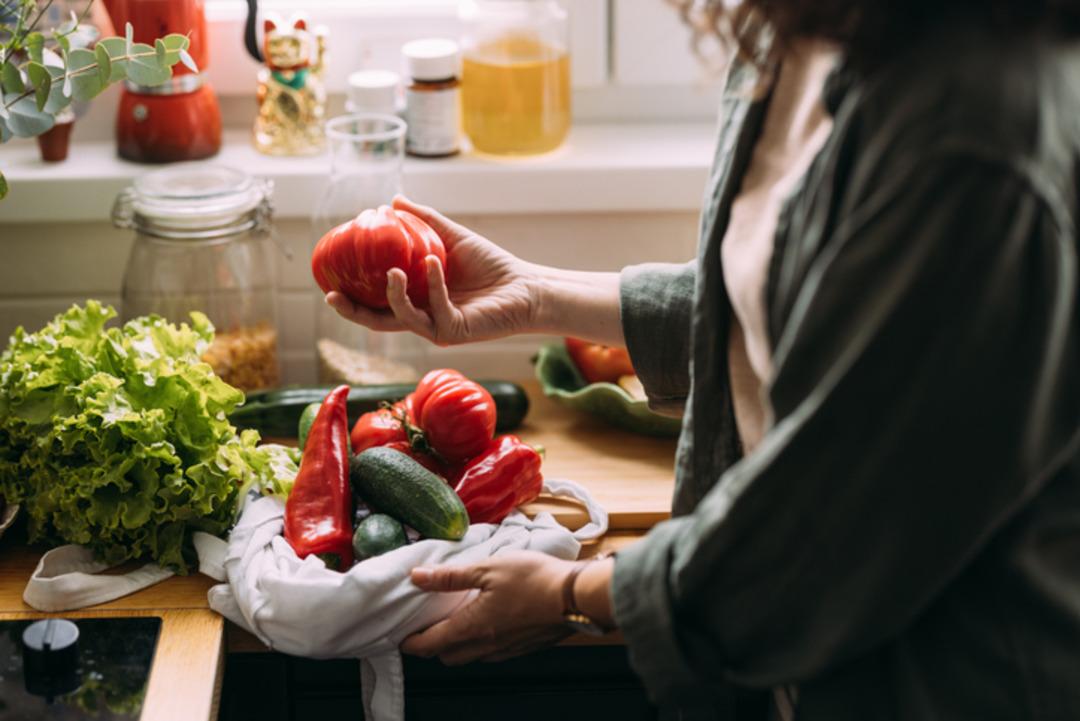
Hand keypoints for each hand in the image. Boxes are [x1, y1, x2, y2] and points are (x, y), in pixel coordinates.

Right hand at [326, 195, 541, 345]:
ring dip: (394, 295)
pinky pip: (437, 308)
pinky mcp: (456, 331)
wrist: (524, 285)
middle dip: (353, 312)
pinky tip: (434, 262)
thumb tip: (391, 200)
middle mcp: (422, 318)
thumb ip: (423, 220)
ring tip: (394, 270)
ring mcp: (437, 328)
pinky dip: (434, 284)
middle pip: (378, 321)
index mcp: (416, 301)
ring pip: (403, 318)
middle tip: (333, 294)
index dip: (350, 299)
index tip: (327, 282)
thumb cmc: (489, 265)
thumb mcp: (450, 237)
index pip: (375, 304)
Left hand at [401, 552, 575, 664]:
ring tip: (456, 622)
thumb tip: (417, 577)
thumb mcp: (488, 568)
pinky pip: (491, 654)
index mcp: (472, 627)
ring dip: (457, 646)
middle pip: (447, 656)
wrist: (577, 596)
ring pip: (470, 657)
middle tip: (427, 626)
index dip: (411, 643)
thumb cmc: (534, 579)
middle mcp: (486, 645)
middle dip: (432, 646)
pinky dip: (480, 644)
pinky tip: (487, 623)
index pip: (430, 645)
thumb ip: (450, 576)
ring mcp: (506, 650)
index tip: (401, 637)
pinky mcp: (522, 648)